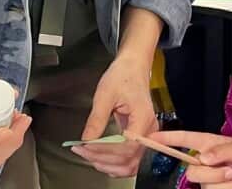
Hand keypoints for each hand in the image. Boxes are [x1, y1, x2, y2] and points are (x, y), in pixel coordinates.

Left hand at [73, 55, 156, 176]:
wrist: (133, 66)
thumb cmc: (124, 75)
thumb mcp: (105, 94)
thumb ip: (96, 119)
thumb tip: (86, 140)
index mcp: (143, 118)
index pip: (126, 146)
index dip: (105, 150)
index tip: (85, 147)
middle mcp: (148, 130)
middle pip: (129, 159)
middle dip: (103, 159)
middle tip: (82, 152)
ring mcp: (145, 135)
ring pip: (130, 163)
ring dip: (109, 165)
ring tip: (89, 156)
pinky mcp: (139, 136)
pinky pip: (130, 157)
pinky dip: (115, 162)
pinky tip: (100, 158)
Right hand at [151, 130, 231, 188]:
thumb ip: (222, 150)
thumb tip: (203, 158)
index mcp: (205, 144)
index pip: (183, 140)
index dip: (166, 138)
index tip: (150, 136)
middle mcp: (201, 162)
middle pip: (193, 172)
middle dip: (213, 174)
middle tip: (230, 171)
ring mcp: (205, 179)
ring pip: (206, 187)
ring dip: (228, 184)